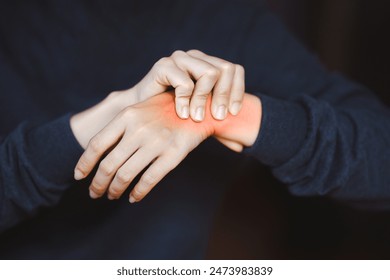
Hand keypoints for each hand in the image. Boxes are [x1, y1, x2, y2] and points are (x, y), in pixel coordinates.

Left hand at [74, 92, 214, 202]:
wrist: (199, 110)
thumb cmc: (166, 111)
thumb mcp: (140, 109)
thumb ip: (121, 127)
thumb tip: (98, 153)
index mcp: (127, 115)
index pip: (97, 144)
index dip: (84, 163)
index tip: (78, 176)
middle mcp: (139, 129)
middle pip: (108, 164)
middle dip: (97, 183)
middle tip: (94, 193)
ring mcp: (156, 143)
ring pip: (126, 175)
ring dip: (114, 190)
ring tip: (111, 195)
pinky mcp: (172, 155)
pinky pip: (148, 180)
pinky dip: (137, 193)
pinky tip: (133, 197)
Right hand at [133, 50, 244, 120]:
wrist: (139, 117)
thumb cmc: (171, 118)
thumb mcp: (200, 117)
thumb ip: (217, 123)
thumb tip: (241, 146)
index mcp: (207, 65)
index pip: (234, 70)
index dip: (237, 91)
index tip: (233, 113)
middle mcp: (195, 58)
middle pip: (225, 69)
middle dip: (224, 96)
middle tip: (218, 117)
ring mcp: (180, 59)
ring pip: (210, 73)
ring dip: (205, 100)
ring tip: (196, 118)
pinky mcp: (164, 66)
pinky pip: (185, 82)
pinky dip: (186, 101)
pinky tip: (182, 114)